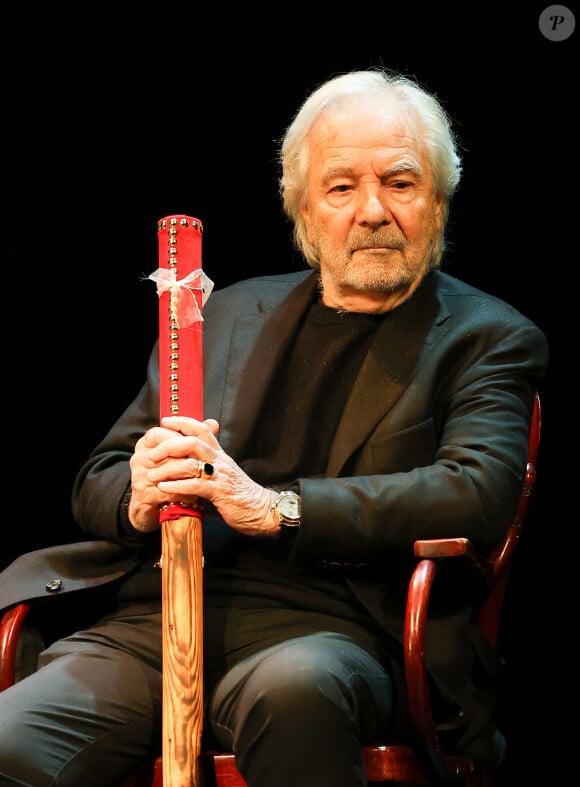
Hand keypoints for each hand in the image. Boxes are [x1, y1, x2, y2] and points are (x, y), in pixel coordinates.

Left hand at [129, 416, 277, 536]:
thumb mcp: (225, 472)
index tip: (164, 421)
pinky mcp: (220, 493)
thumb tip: (191, 457)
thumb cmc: (241, 494)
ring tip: (152, 475)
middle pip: (192, 442)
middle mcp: (220, 461)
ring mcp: (220, 476)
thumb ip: (210, 463)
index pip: (202, 429)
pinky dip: (176, 486)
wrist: (262, 510)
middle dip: (169, 445)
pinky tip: (164, 488)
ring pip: (190, 464)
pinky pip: (194, 486)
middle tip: (152, 454)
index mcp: (220, 454)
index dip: (182, 422)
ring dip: (167, 469)